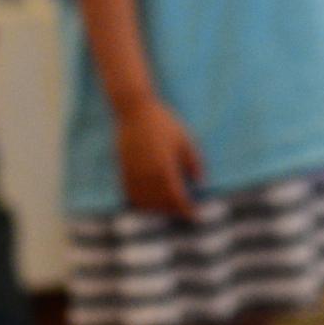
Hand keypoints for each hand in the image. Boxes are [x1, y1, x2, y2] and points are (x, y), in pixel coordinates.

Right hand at [115, 95, 204, 219]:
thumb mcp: (186, 140)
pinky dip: (141, 202)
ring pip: (145, 202)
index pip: (177, 198)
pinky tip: (149, 200)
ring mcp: (133, 175)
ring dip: (157, 209)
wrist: (134, 111)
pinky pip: (132, 194)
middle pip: (161, 204)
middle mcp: (148, 176)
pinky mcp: (124, 171)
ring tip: (168, 207)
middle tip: (184, 210)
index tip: (195, 213)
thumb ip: (195, 163)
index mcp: (165, 169)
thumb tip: (199, 183)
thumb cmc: (163, 122)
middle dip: (174, 210)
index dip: (187, 209)